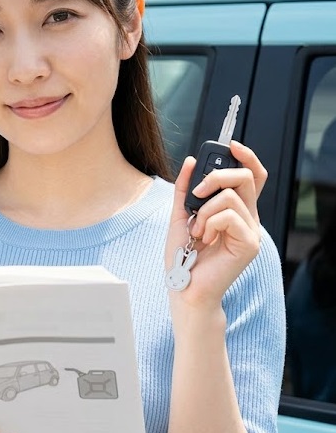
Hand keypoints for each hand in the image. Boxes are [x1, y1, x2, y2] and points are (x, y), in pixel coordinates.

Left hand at [166, 140, 267, 307]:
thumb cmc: (183, 256)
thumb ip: (185, 190)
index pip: (252, 176)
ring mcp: (251, 231)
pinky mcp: (249, 243)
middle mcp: (247, 218)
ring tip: (197, 230)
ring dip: (203, 211)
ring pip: (230, 197)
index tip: (231, 145)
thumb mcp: (180, 216)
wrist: (183, 287)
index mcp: (235, 210)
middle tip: (198, 191)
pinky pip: (228, 216)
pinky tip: (203, 239)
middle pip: (245, 177)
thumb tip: (191, 162)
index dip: (246, 157)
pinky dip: (208, 223)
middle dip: (217, 175)